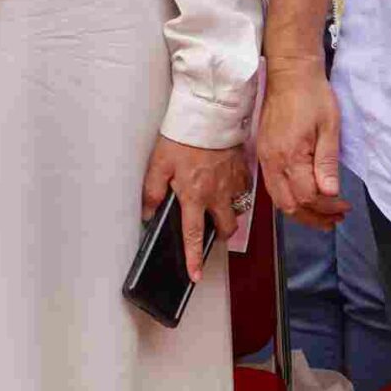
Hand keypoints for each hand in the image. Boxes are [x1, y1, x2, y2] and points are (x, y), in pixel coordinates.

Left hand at [144, 136, 248, 281]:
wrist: (209, 114)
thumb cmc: (183, 137)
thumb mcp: (159, 163)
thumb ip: (152, 191)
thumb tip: (147, 213)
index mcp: (194, 196)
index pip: (193, 235)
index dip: (193, 258)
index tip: (195, 275)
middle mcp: (217, 195)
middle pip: (225, 229)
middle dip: (219, 235)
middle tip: (210, 230)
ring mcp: (233, 184)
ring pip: (237, 210)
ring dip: (228, 212)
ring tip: (216, 203)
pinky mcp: (243, 171)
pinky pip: (243, 190)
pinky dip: (236, 192)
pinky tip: (225, 182)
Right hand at [258, 65, 347, 228]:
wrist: (289, 74)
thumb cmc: (314, 96)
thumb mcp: (330, 127)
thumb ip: (327, 162)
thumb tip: (330, 194)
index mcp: (291, 155)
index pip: (308, 196)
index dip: (328, 207)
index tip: (345, 206)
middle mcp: (272, 161)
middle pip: (290, 205)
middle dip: (314, 218)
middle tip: (336, 219)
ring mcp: (264, 158)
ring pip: (278, 199)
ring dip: (301, 212)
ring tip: (323, 215)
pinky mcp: (263, 153)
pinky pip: (273, 187)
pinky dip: (289, 199)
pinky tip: (305, 198)